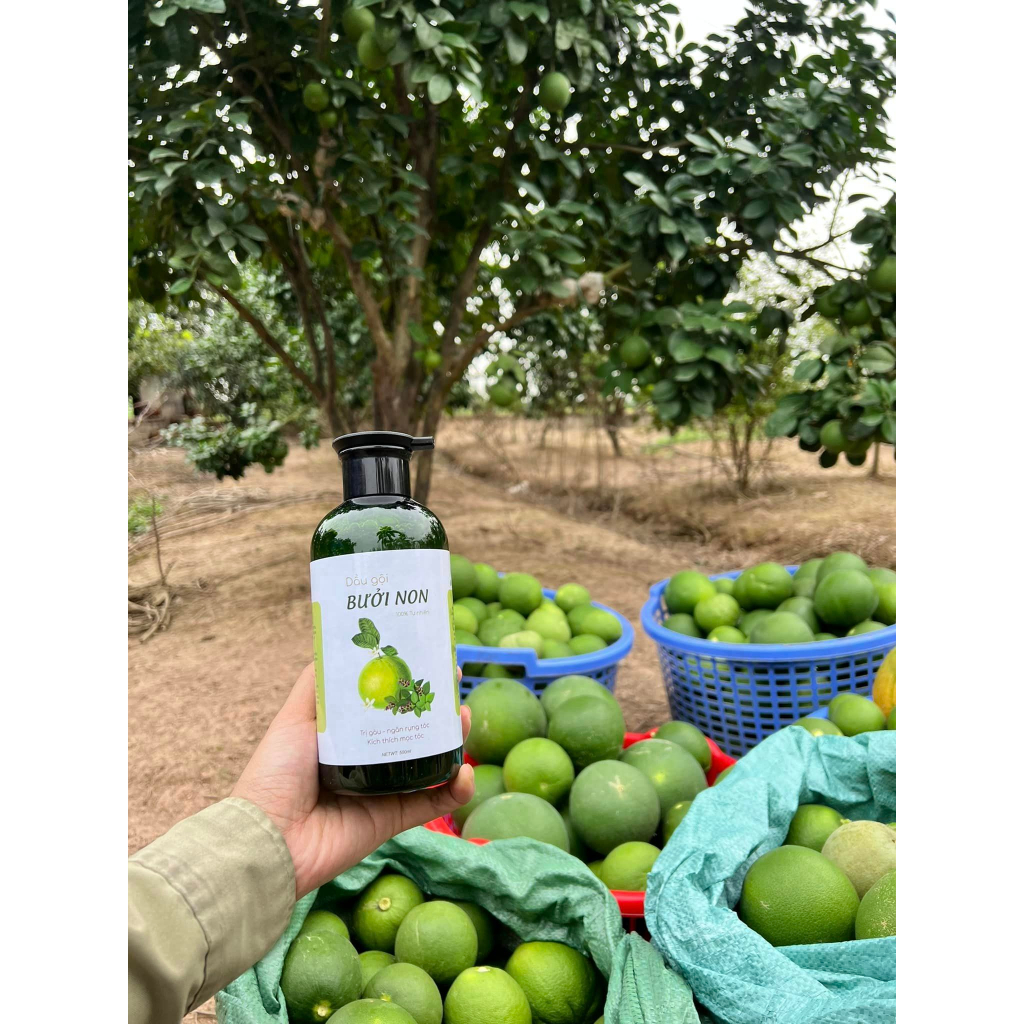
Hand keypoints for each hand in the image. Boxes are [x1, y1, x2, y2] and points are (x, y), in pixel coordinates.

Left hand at [232, 663, 473, 897]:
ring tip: (463, 717)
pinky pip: (434, 803)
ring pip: (431, 761)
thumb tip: (335, 644)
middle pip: (414, 729)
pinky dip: (456, 789)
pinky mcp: (395, 819)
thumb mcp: (294, 717)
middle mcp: (368, 760)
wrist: (271, 835)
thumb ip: (315, 683)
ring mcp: (384, 790)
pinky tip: (466, 771)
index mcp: (346, 735)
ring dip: (453, 740)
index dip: (408, 682)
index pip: (386, 703)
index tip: (428, 657)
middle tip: (453, 682)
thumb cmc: (276, 772)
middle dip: (437, 706)